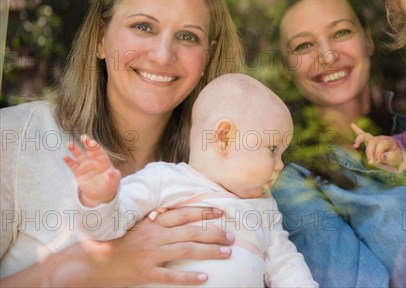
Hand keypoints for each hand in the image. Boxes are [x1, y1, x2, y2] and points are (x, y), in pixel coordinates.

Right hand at [0, 207, 233, 286]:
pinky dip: (189, 278)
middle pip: (192, 232)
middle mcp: (155, 236)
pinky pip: (172, 277)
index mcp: (151, 222)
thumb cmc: (112, 240)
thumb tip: (170, 213)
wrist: (89, 261)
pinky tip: (205, 278)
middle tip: (232, 236)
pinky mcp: (145, 274)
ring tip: (227, 253)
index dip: (204, 211)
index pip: (184, 214)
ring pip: (187, 251)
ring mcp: (151, 255)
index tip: (221, 211)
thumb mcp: (133, 224)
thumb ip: (152, 219)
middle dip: (215, 233)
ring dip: (210, 252)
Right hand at [63, 134, 120, 206]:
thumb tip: (113, 172)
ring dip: (74, 150)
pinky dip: (69, 161)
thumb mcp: (113, 181)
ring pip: (79, 156)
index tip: (92, 142)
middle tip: (84, 137)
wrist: (100, 194)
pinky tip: (64, 157)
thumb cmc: (109, 185)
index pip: (100, 152)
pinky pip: (73, 165)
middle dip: (87, 144)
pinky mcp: (79, 172)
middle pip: (90, 151)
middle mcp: (94, 161)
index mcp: (104, 162)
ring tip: (69, 144)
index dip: (96, 147)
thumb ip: (113, 176)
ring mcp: (86, 166)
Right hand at [351, 123, 405, 170]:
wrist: (397, 150)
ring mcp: (373, 138)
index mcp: (387, 142)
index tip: (378, 161)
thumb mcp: (397, 157)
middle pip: (371, 142)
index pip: (380, 145)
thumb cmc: (396, 154)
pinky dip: (357, 130)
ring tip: (355, 145)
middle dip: (369, 152)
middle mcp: (379, 139)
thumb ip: (391, 156)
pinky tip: (352, 124)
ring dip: (359, 140)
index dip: (378, 153)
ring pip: (365, 136)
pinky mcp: (369, 140)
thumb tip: (382, 156)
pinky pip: (362, 134)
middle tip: (370, 162)